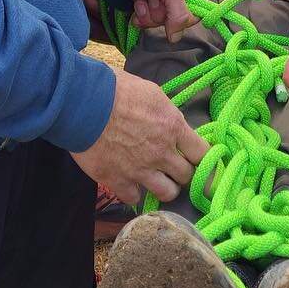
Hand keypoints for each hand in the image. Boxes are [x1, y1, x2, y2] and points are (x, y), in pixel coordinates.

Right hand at [72, 69, 208, 204]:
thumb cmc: (115, 88)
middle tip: (178, 171)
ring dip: (166, 189)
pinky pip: (135, 199)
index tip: (203, 163)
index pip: (202, 152)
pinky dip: (135, 193)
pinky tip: (132, 186)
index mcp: (172, 127)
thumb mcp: (151, 92)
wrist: (82, 103)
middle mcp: (161, 152)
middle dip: (185, 173)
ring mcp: (140, 170)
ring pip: (167, 193)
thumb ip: (165, 113)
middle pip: (187, 175)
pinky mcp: (118, 180)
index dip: (205, 160)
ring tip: (160, 183)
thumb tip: (171, 122)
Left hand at [101, 0, 200, 35]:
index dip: (185, 19)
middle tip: (154, 0)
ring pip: (160, 20)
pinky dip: (140, 14)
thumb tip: (175, 38)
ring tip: (143, 0)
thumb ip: (178, 15)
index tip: (173, 16)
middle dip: (162, 15)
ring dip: (149, 15)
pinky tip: (136, 3)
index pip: (198, 12)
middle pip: (176, 19)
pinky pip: (146, 17)